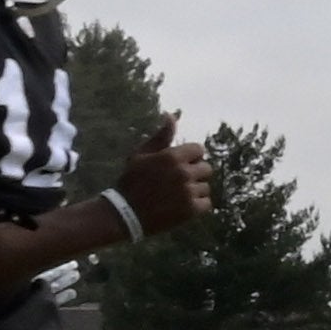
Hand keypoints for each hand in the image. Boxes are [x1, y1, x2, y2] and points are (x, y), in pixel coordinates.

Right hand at [113, 117, 202, 237]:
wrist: (124, 214)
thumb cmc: (131, 181)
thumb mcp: (141, 155)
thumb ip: (161, 136)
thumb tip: (171, 115)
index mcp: (172, 156)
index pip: (199, 150)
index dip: (190, 157)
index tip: (179, 165)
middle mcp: (183, 172)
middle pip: (206, 168)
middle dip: (194, 173)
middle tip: (178, 182)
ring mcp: (188, 191)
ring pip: (205, 187)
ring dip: (195, 190)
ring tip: (177, 195)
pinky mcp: (190, 209)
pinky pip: (206, 203)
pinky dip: (197, 205)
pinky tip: (182, 205)